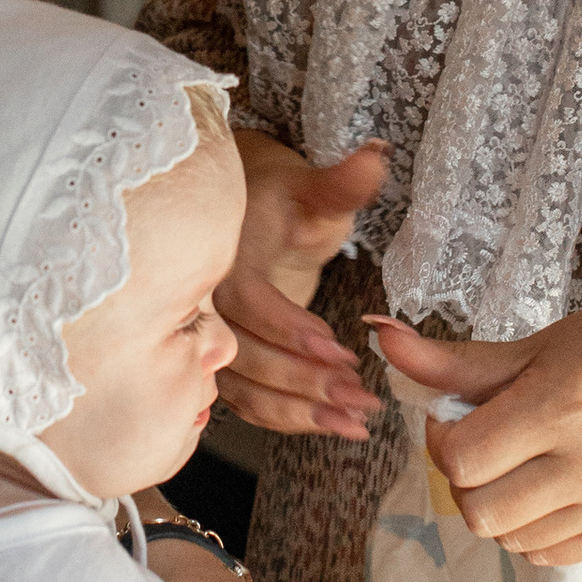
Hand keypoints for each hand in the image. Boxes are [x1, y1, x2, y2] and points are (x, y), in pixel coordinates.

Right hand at [213, 130, 387, 441]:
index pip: (245, 297)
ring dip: (298, 411)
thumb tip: (377, 154)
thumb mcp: (312, 189)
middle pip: (243, 352)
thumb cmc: (280, 204)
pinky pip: (246, 401)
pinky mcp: (220, 365)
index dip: (286, 326)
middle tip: (360, 394)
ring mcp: (207, 338)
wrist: (240, 224)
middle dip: (303, 379)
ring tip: (355, 421)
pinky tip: (332, 427)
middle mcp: (204, 300)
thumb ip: (342, 183)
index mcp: (223, 252)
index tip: (338, 349)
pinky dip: (287, 420)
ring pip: (243, 387)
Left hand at [375, 271, 581, 565]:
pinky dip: (528, 530)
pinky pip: (546, 555)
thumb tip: (380, 336)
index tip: (456, 418)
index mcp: (561, 405)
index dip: (442, 440)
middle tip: (483, 447)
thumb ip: (455, 361)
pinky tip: (541, 491)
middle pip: (480, 511)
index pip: (463, 458)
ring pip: (509, 539)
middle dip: (465, 480)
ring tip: (515, 466)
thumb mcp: (533, 345)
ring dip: (494, 507)